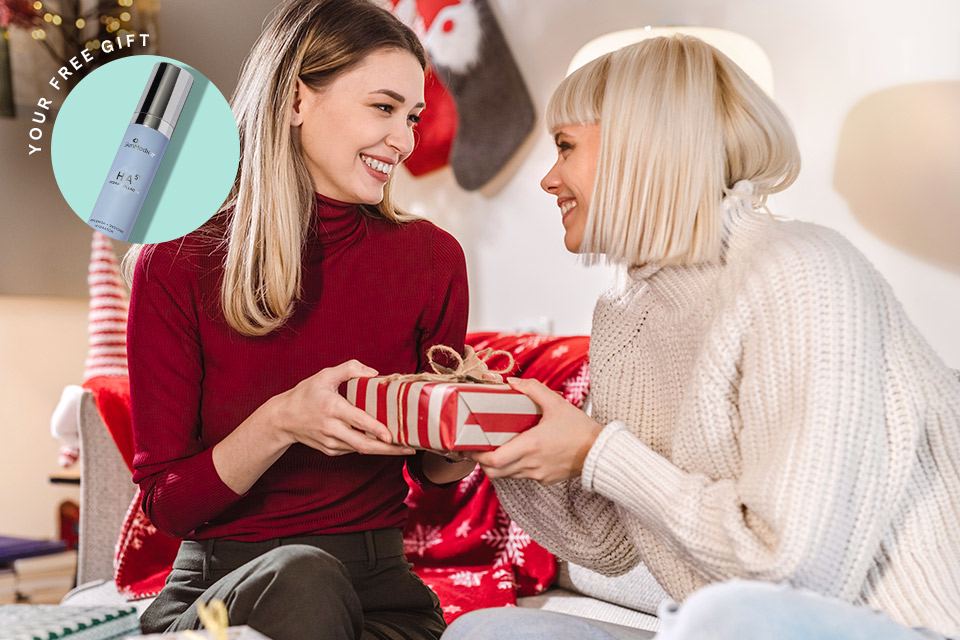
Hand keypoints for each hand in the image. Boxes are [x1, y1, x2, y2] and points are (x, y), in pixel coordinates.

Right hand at [273, 359, 415, 456]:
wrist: (282, 419)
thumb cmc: (305, 394)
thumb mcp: (324, 375)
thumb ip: (350, 369)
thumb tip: (374, 373)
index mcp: (332, 408)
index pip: (358, 421)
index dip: (376, 429)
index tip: (392, 435)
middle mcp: (332, 428)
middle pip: (364, 444)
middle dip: (389, 449)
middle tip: (410, 448)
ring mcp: (331, 443)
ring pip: (361, 449)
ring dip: (383, 450)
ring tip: (404, 446)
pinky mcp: (331, 451)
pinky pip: (354, 449)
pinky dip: (369, 447)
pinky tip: (383, 444)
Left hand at [469, 377, 602, 484]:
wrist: (602, 451)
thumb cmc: (579, 428)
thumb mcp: (556, 403)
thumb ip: (533, 389)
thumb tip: (511, 383)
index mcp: (531, 446)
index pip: (494, 461)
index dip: (478, 456)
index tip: (470, 446)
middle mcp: (531, 464)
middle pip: (495, 473)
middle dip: (483, 463)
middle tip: (478, 448)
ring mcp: (538, 475)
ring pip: (508, 476)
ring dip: (498, 466)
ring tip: (496, 449)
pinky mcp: (546, 480)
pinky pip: (522, 476)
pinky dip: (514, 468)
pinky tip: (518, 453)